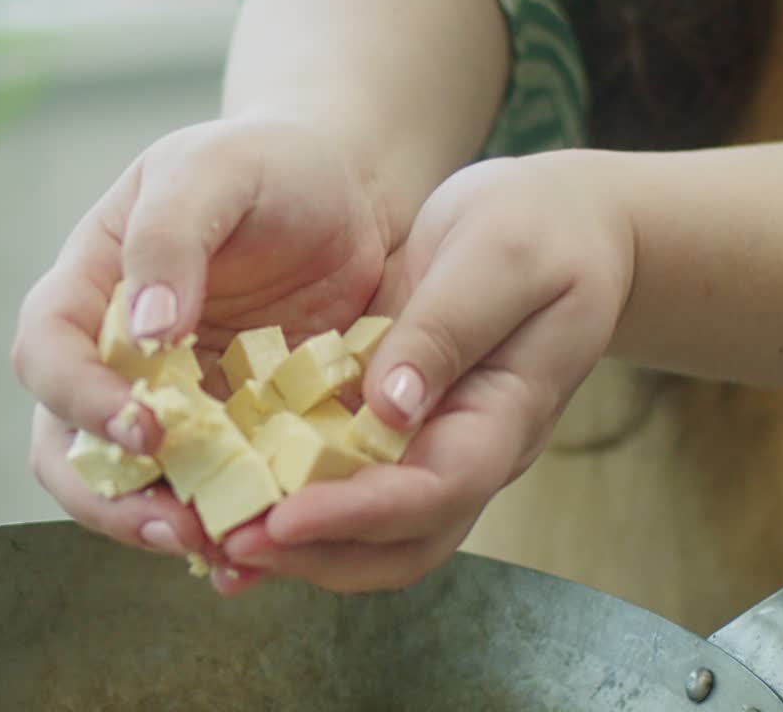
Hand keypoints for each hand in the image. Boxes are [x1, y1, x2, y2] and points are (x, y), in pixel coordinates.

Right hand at [11, 116, 394, 587]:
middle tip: (175, 523)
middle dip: (108, 495)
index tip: (146, 428)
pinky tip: (260, 539)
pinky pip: (205, 491)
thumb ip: (172, 237)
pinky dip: (223, 520)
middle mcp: (111, 355)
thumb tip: (144, 333)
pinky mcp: (223, 434)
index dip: (80, 400)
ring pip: (127, 485)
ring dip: (160, 523)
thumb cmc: (268, 167)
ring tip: (220, 544)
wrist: (346, 200)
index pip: (48, 354)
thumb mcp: (216, 170)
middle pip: (66, 445)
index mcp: (89, 286)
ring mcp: (165, 402)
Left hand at [223, 151, 636, 592]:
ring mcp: (430, 449)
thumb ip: (447, 329)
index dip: (358, 513)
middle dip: (316, 554)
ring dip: (299, 552)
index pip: (436, 490)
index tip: (282, 519)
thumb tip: (390, 409)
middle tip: (230, 544)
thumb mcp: (500, 255)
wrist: (563, 229)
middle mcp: (467, 452)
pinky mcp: (391, 433)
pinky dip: (291, 509)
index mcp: (504, 415)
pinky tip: (233, 507)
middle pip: (400, 543)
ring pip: (371, 538)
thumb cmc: (538, 229)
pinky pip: (344, 490)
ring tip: (219, 547)